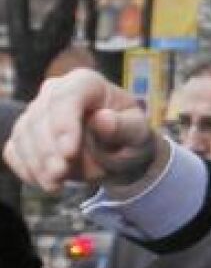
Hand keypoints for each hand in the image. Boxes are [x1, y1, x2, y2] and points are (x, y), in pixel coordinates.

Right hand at [2, 68, 165, 192]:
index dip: (64, 124)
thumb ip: (123, 126)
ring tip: (55, 185)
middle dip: (48, 149)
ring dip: (36, 162)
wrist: (117, 149)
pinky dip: (26, 167)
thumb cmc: (129, 135)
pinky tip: (44, 182)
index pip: (66, 98)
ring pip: (24, 134)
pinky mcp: (25, 133)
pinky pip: (15, 149)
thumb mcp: (137, 132)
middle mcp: (56, 91)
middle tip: (60, 174)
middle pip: (40, 117)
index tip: (69, 152)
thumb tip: (102, 119)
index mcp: (86, 83)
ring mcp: (37, 111)